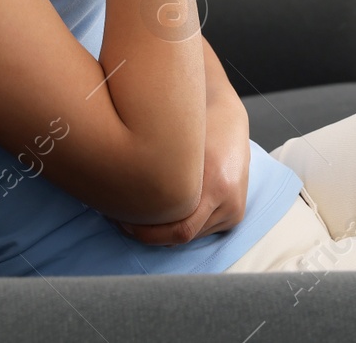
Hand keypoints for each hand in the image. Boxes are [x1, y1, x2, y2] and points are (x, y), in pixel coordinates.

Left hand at [111, 97, 250, 246]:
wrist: (230, 119)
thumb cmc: (199, 126)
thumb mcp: (179, 143)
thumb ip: (158, 171)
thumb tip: (121, 196)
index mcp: (218, 185)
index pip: (181, 230)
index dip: (148, 232)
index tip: (123, 221)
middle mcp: (230, 202)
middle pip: (184, 236)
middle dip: (152, 235)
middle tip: (124, 223)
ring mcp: (235, 209)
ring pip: (191, 236)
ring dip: (165, 233)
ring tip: (140, 217)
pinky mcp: (235, 213)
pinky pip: (201, 230)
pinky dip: (180, 226)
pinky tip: (163, 216)